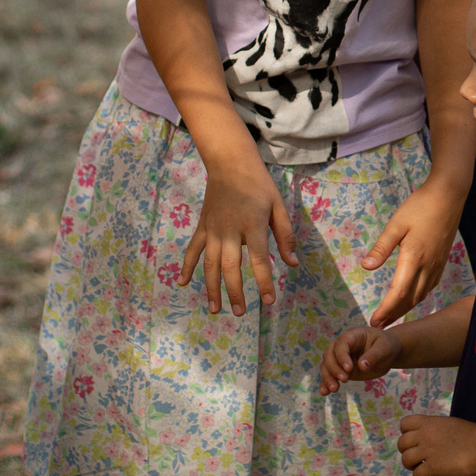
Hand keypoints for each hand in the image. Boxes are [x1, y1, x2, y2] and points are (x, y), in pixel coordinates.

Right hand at [180, 156, 295, 315]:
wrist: (230, 162)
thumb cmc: (259, 184)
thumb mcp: (278, 206)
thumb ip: (285, 235)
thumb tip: (293, 264)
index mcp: (253, 225)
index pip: (259, 259)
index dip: (263, 282)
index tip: (269, 301)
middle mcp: (230, 230)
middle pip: (230, 267)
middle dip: (235, 292)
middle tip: (240, 313)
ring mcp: (213, 229)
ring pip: (210, 264)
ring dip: (211, 288)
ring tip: (215, 309)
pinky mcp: (202, 227)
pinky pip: (192, 250)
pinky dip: (186, 267)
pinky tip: (182, 283)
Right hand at [322, 325, 402, 393]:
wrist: (387, 353)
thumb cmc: (386, 346)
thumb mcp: (384, 348)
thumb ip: (374, 356)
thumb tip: (362, 366)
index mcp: (353, 336)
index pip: (341, 343)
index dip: (342, 356)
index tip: (349, 369)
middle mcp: (342, 346)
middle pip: (330, 355)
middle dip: (334, 368)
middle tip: (345, 380)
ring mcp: (339, 358)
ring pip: (326, 365)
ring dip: (328, 378)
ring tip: (334, 389)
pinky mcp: (340, 369)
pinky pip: (329, 375)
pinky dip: (325, 383)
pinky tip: (325, 393)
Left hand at [362, 177, 462, 327]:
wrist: (449, 195)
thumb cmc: (420, 206)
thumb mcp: (396, 224)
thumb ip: (382, 247)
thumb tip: (366, 267)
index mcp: (414, 259)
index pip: (399, 293)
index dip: (386, 310)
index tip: (374, 321)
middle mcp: (428, 266)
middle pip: (410, 299)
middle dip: (394, 314)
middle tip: (379, 327)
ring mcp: (437, 265)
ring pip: (421, 295)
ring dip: (406, 308)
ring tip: (391, 317)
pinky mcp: (441, 260)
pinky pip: (429, 286)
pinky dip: (418, 297)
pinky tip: (411, 298)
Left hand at [398, 413, 475, 475]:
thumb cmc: (473, 435)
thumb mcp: (450, 425)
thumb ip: (437, 431)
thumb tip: (433, 440)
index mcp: (429, 422)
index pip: (405, 424)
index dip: (407, 434)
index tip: (416, 440)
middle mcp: (425, 435)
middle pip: (401, 443)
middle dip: (407, 452)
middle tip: (418, 458)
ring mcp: (428, 450)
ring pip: (406, 459)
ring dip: (411, 466)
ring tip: (421, 468)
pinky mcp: (434, 466)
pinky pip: (417, 474)